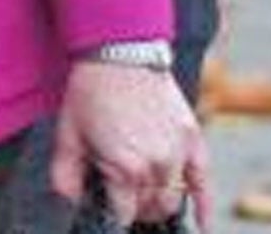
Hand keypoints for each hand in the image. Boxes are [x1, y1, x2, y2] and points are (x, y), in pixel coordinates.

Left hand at [50, 61, 208, 228]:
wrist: (119, 53)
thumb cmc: (91, 91)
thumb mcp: (67, 133)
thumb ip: (66, 174)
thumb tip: (70, 200)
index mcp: (125, 168)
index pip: (123, 214)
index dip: (112, 215)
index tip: (107, 209)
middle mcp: (156, 166)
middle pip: (147, 207)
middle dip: (133, 208)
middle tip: (121, 198)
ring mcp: (178, 154)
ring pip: (171, 198)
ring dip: (157, 204)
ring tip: (143, 200)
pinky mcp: (193, 140)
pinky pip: (203, 182)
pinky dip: (204, 205)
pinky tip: (202, 223)